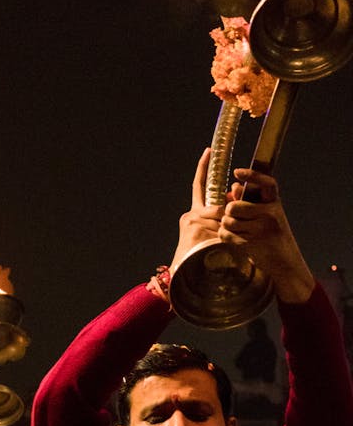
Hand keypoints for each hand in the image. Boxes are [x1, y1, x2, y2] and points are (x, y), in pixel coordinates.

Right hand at [169, 149, 222, 271]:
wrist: (188, 275)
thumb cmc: (206, 259)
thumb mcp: (219, 233)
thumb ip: (226, 212)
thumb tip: (236, 191)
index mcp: (195, 214)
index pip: (200, 185)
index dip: (204, 167)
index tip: (209, 150)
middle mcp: (191, 214)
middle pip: (218, 205)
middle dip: (228, 216)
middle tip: (227, 230)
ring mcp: (191, 219)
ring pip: (220, 215)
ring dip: (226, 230)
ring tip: (220, 246)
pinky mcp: (192, 225)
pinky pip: (216, 223)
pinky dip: (222, 234)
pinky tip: (215, 245)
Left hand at [220, 168, 313, 302]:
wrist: (284, 261)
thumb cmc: (272, 234)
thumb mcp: (266, 214)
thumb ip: (250, 200)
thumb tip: (234, 187)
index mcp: (274, 202)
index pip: (266, 182)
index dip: (252, 175)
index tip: (237, 172)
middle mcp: (271, 213)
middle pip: (234, 207)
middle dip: (229, 213)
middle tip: (234, 218)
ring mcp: (262, 229)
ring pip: (228, 221)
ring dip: (227, 227)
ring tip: (237, 230)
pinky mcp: (253, 243)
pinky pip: (227, 235)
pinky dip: (226, 237)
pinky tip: (235, 239)